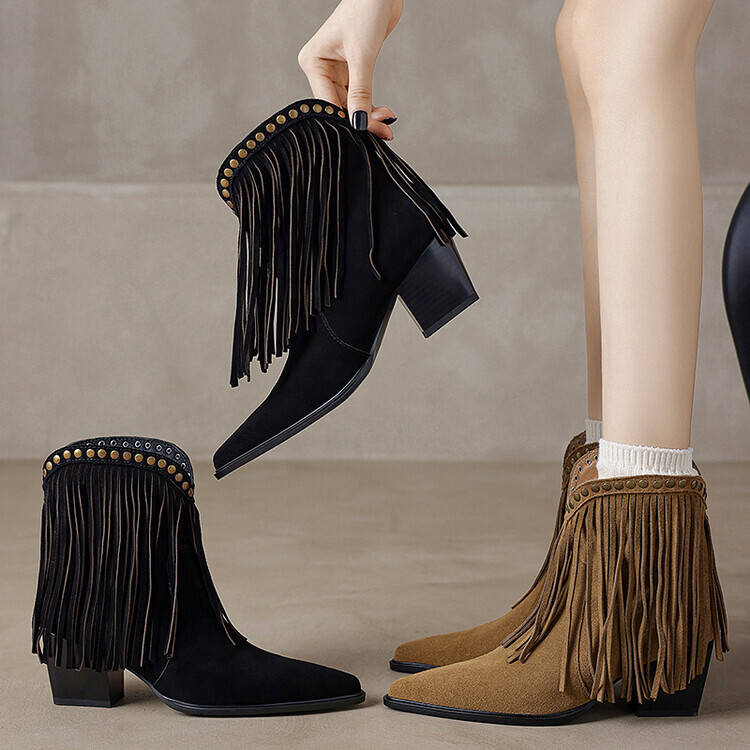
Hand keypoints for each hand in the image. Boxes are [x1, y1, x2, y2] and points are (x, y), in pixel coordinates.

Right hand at [298, 0, 402, 138]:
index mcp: (313, 62)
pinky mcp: (351, 69)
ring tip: (387, 126)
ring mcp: (335, 70)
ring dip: (368, 116)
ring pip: (350, 104)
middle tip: (384, 132)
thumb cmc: (365, 10)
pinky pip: (358, 96)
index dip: (347, 120)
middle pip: (339, 106)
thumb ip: (361, 92)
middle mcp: (320, 67)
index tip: (367, 133)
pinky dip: (370, 106)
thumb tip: (359, 123)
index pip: (328, 102)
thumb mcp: (362, 55)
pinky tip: (383, 115)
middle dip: (361, 120)